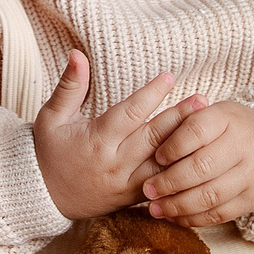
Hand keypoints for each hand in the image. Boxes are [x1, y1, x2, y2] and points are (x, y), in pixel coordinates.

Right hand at [34, 51, 202, 221]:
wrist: (44, 199)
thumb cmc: (49, 152)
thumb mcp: (51, 118)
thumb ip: (69, 87)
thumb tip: (78, 54)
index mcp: (96, 141)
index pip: (128, 115)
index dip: (150, 95)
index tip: (169, 77)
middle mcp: (115, 163)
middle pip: (153, 138)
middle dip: (179, 118)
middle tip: (202, 100)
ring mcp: (127, 184)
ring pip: (163, 162)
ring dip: (187, 144)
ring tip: (208, 126)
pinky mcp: (135, 197)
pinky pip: (164, 184)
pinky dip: (182, 171)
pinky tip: (200, 156)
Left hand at [141, 102, 253, 228]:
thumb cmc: (230, 128)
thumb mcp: (213, 114)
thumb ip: (184, 124)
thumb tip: (153, 144)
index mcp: (228, 118)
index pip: (196, 131)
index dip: (173, 146)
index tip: (157, 157)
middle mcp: (244, 145)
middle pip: (202, 167)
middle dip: (170, 182)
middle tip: (148, 189)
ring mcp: (251, 175)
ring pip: (210, 196)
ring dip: (178, 205)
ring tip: (155, 208)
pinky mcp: (252, 200)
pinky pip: (219, 214)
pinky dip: (193, 218)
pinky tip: (174, 216)